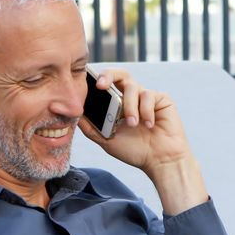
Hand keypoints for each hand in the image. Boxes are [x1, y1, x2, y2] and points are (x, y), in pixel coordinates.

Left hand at [79, 68, 207, 213]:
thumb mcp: (107, 140)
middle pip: (119, 74)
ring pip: (132, 87)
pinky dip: (146, 110)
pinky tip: (149, 125)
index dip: (97, 80)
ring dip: (129, 106)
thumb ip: (91, 127)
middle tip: (101, 85)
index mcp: (117, 104)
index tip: (90, 85)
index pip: (106, 85)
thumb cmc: (135, 151)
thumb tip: (73, 113)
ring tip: (133, 124)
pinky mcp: (161, 99)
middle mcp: (131, 97)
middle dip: (108, 75)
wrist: (159, 160)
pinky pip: (148, 95)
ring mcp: (146, 97)